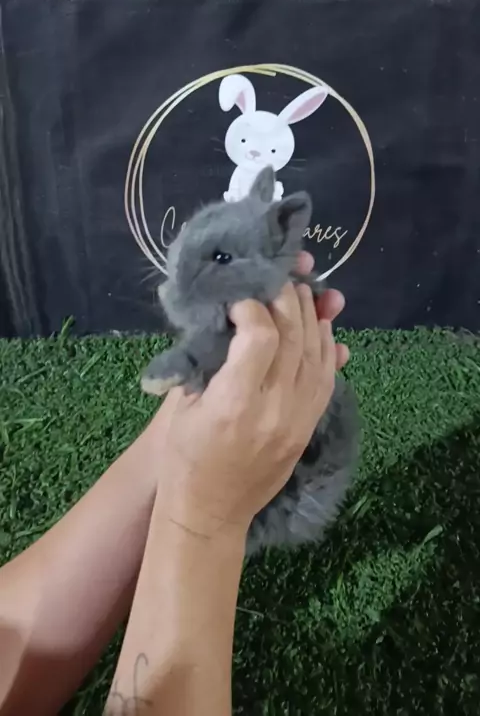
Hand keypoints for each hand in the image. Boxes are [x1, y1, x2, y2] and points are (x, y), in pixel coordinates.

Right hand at [153, 258, 347, 540]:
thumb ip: (207, 360)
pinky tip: (321, 327)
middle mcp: (274, 409)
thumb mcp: (182, 405)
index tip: (240, 300)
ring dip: (311, 318)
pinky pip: (327, 380)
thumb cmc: (184, 456)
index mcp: (234, 402)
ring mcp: (297, 421)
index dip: (253, 307)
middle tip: (278, 279)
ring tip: (302, 292)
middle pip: (294, 339)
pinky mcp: (308, 429)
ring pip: (317, 356)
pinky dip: (326, 348)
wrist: (210, 513)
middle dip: (288, 301)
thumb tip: (231, 320)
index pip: (261, 336)